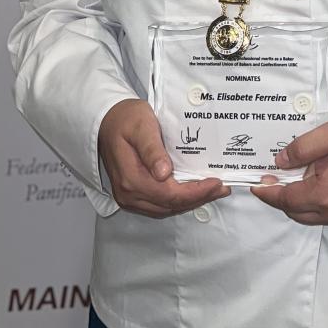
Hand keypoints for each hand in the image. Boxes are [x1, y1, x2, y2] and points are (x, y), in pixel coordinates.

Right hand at [98, 98, 229, 217]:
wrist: (106, 121)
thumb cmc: (125, 119)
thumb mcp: (141, 126)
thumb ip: (152, 149)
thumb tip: (164, 173)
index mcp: (131, 177)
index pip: (169, 194)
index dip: (195, 192)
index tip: (216, 182)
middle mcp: (128, 193)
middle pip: (170, 205)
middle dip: (199, 198)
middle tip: (222, 187)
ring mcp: (128, 197)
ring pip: (165, 208)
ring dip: (190, 202)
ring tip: (212, 190)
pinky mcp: (132, 195)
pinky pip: (158, 205)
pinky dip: (178, 201)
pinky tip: (192, 191)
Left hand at [250, 116, 327, 227]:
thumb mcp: (326, 137)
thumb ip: (298, 150)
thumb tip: (280, 162)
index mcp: (324, 196)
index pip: (286, 200)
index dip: (268, 193)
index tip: (257, 185)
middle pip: (297, 213)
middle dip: (281, 199)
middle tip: (273, 180)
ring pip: (311, 216)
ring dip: (298, 202)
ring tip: (294, 179)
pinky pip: (326, 215)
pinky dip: (315, 204)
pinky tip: (315, 184)